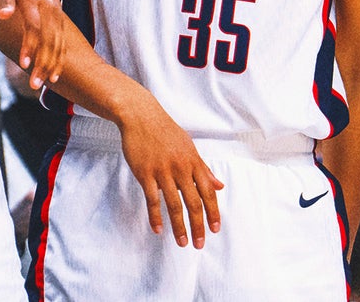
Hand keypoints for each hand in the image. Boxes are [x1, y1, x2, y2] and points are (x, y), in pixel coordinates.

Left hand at [0, 0, 66, 89]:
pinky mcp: (60, 20)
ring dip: (52, 65)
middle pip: (49, 40)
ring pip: (58, 44)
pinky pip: (62, 43)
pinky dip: (60, 59)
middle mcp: (49, 9)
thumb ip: (5, 0)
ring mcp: (57, 15)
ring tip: (43, 85)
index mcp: (35, 0)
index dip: (30, 46)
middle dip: (42, 63)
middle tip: (34, 85)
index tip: (24, 64)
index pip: (34, 27)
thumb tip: (3, 15)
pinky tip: (55, 76)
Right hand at [118, 99, 222, 248]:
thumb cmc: (165, 131)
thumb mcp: (189, 147)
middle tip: (200, 243)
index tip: (215, 229)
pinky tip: (158, 229)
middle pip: (193, 202)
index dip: (213, 212)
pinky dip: (155, 216)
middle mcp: (181, 168)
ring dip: (179, 226)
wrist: (140, 116)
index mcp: (193, 161)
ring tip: (182, 242)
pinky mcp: (145, 173)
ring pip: (174, 204)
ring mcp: (162, 171)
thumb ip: (203, 168)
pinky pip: (152, 199)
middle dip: (198, 225)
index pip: (208, 192)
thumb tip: (219, 185)